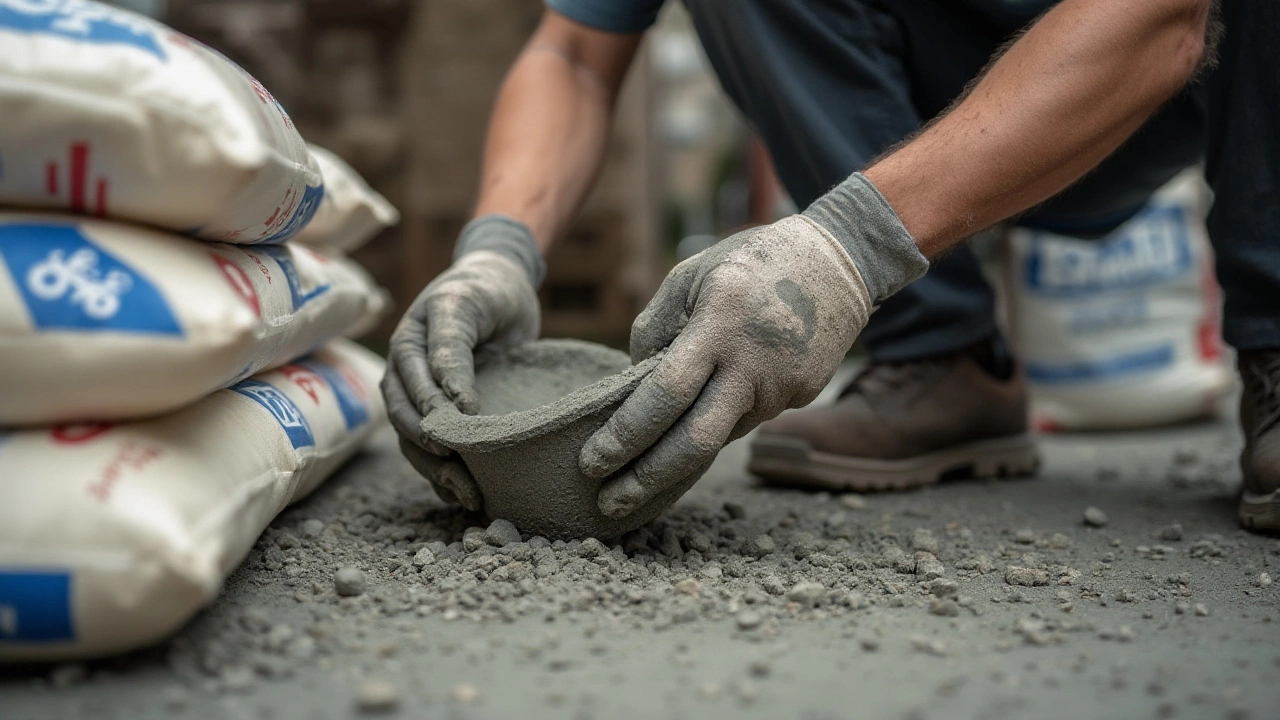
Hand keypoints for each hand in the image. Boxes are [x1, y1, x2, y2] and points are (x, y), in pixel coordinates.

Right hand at [382, 215, 543, 508]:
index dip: (429, 412)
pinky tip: (468, 497)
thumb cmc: (482, 291)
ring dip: (439, 473)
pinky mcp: (446, 416)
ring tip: (469, 497)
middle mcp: (408, 377)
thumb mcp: (465, 305)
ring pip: (417, 444)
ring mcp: (424, 399)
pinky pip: (436, 452)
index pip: (408, 388)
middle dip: (431, 452)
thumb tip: (452, 400)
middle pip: (406, 423)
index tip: (461, 428)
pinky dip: (448, 476)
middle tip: (461, 476)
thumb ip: (451, 345)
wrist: (502, 287)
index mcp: (406, 348)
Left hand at [579, 173, 928, 517]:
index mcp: (720, 323)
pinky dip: (709, 434)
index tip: (592, 461)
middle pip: (695, 442)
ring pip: (718, 439)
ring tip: (632, 484)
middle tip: (608, 503)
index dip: (626, 434)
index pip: (665, 394)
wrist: (840, 260)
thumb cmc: (752, 261)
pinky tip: (683, 442)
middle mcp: (753, 365)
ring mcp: (781, 387)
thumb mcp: (692, 273)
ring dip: (674, 465)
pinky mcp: (799, 397)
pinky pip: (742, 423)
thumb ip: (655, 327)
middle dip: (646, 479)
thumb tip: (629, 383)